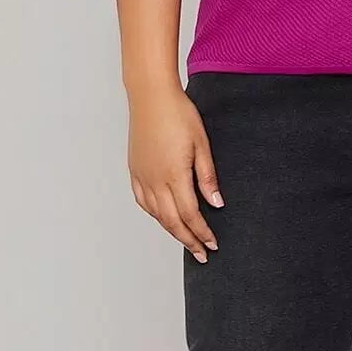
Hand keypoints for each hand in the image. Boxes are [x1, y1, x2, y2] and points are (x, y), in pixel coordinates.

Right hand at [125, 83, 223, 261]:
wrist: (151, 96)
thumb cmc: (179, 114)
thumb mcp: (202, 144)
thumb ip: (207, 177)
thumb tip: (216, 204)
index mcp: (174, 175)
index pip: (190, 215)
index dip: (202, 232)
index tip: (212, 244)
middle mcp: (155, 180)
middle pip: (172, 221)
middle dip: (188, 240)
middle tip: (201, 254)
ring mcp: (142, 176)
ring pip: (156, 214)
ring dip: (172, 230)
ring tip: (185, 240)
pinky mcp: (135, 170)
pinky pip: (143, 201)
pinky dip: (154, 214)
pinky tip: (162, 218)